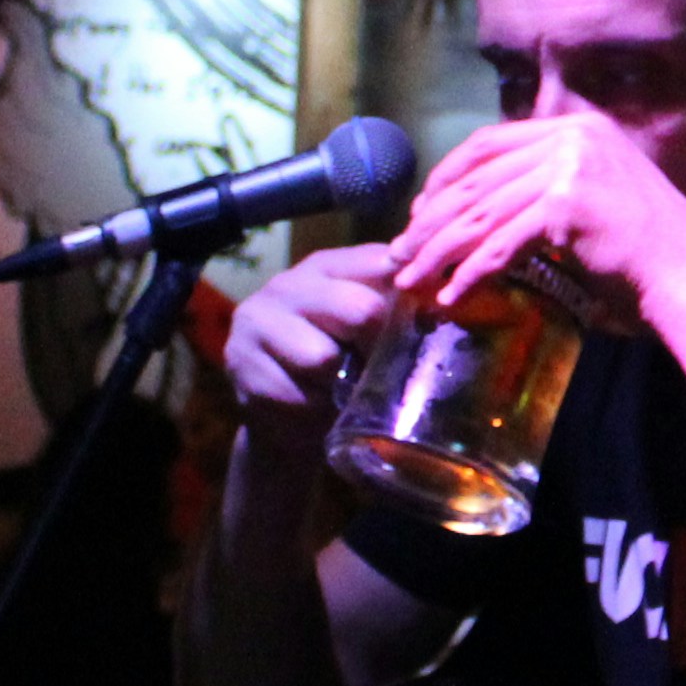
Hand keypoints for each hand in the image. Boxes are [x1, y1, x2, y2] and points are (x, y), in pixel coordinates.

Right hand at [218, 237, 414, 438]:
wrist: (283, 420)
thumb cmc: (338, 368)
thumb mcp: (368, 331)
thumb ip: (400, 308)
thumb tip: (442, 300)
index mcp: (326, 267)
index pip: (380, 264)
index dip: (410, 297)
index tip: (429, 322)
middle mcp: (288, 285)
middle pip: (360, 311)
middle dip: (378, 349)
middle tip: (377, 369)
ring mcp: (258, 322)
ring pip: (324, 358)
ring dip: (340, 385)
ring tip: (337, 388)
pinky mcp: (242, 366)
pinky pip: (298, 394)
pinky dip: (314, 410)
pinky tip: (311, 405)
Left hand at [397, 111, 685, 320]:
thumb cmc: (644, 253)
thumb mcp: (593, 200)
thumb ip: (546, 191)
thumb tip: (483, 213)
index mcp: (576, 128)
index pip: (488, 142)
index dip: (445, 176)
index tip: (418, 211)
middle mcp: (571, 137)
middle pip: (476, 177)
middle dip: (429, 220)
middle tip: (399, 253)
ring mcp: (570, 167)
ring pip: (480, 212)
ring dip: (438, 250)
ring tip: (411, 279)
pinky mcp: (568, 204)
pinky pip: (501, 243)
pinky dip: (471, 272)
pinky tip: (452, 294)